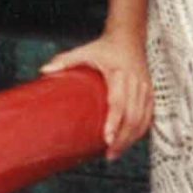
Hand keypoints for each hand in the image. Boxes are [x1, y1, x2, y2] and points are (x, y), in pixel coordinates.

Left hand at [42, 30, 153, 159]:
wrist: (129, 38)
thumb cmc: (105, 47)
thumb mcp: (85, 51)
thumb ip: (65, 60)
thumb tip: (43, 71)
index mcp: (120, 74)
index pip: (119, 102)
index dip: (115, 122)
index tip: (107, 138)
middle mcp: (136, 83)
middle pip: (133, 117)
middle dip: (123, 139)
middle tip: (109, 154)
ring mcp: (145, 89)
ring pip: (143, 120)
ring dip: (131, 140)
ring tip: (115, 153)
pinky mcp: (150, 94)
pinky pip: (148, 117)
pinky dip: (140, 132)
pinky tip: (129, 142)